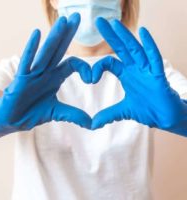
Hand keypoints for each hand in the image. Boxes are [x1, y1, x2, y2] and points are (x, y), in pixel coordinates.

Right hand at [0, 13, 91, 137]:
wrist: (14, 119)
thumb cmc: (33, 112)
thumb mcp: (57, 113)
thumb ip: (74, 115)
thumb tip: (92, 124)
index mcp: (55, 78)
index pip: (72, 65)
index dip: (84, 68)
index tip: (92, 78)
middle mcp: (46, 72)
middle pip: (59, 50)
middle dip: (68, 34)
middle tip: (78, 17)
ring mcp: (33, 73)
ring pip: (45, 53)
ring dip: (54, 37)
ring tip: (63, 21)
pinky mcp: (21, 79)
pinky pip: (27, 62)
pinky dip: (31, 49)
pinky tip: (36, 34)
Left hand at [91, 17, 186, 135]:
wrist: (165, 118)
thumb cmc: (148, 110)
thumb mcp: (123, 111)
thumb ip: (108, 115)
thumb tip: (92, 124)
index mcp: (127, 75)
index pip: (110, 63)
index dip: (98, 68)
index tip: (89, 78)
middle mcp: (136, 69)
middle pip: (122, 49)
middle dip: (110, 36)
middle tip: (98, 21)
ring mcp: (147, 71)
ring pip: (136, 50)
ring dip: (125, 37)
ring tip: (115, 23)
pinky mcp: (158, 76)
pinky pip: (154, 59)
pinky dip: (149, 46)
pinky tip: (143, 32)